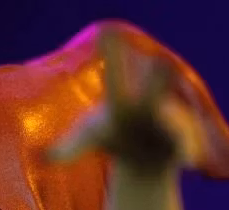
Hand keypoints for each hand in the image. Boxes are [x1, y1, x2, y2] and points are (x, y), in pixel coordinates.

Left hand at [48, 30, 185, 173]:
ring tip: (164, 121)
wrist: (145, 154)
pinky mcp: (185, 140)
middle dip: (158, 74)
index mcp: (121, 96)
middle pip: (156, 80)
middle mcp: (150, 98)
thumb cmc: (112, 136)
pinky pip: (187, 144)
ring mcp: (171, 116)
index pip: (115, 70)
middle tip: (160, 60)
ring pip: (175, 117)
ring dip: (173, 121)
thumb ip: (66, 149)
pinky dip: (186, 151)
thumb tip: (40, 156)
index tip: (106, 30)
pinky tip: (186, 161)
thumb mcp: (86, 140)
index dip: (112, 53)